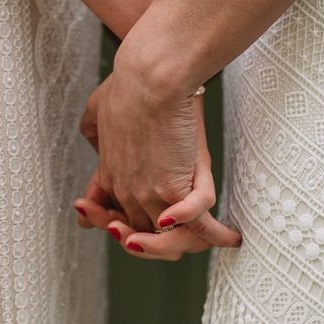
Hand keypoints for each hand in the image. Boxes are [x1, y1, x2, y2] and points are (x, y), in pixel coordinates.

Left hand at [74, 85, 240, 257]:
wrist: (149, 79)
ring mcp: (149, 196)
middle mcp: (127, 194)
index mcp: (109, 178)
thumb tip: (94, 137)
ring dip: (192, 243)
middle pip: (142, 237)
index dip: (124, 227)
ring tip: (217, 237)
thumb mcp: (97, 109)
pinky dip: (217, 236)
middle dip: (161, 242)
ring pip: (170, 242)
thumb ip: (92, 126)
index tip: (148, 224)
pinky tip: (231, 237)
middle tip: (184, 233)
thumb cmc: (127, 86)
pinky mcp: (174, 191)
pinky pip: (199, 228)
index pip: (111, 220)